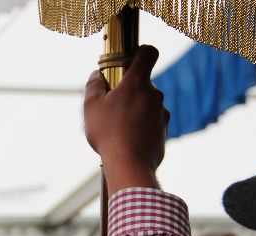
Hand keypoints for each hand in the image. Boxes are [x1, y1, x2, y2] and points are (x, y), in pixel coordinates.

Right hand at [84, 45, 168, 192]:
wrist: (130, 165)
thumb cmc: (109, 134)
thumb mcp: (91, 107)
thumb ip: (94, 85)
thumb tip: (96, 75)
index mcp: (137, 83)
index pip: (148, 53)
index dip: (141, 51)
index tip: (131, 58)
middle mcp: (154, 94)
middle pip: (144, 83)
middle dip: (130, 90)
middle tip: (113, 104)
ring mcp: (162, 113)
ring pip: (148, 104)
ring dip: (136, 110)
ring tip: (119, 127)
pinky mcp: (164, 130)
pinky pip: (152, 122)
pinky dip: (142, 126)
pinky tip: (128, 139)